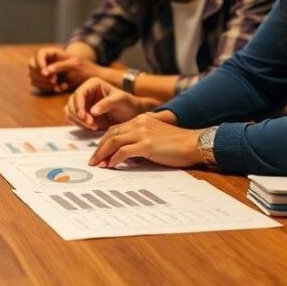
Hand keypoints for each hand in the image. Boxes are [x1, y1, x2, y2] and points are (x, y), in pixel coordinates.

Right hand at [28, 47, 103, 92]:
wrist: (89, 78)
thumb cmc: (83, 68)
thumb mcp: (75, 65)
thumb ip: (60, 66)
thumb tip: (47, 71)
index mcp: (53, 53)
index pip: (39, 53)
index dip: (39, 62)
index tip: (46, 73)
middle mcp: (46, 60)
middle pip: (32, 64)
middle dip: (40, 74)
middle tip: (54, 81)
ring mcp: (43, 70)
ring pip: (32, 75)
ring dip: (42, 82)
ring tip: (57, 85)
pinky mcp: (43, 80)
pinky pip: (35, 83)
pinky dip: (43, 87)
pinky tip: (56, 88)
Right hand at [64, 77, 158, 129]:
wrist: (131, 115)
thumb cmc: (128, 104)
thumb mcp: (121, 100)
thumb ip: (107, 103)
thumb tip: (92, 111)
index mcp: (93, 84)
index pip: (79, 93)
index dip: (78, 105)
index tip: (84, 117)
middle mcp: (85, 92)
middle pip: (71, 103)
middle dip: (79, 115)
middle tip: (91, 125)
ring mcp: (83, 103)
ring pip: (70, 111)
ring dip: (79, 121)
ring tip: (94, 127)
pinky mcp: (83, 113)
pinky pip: (73, 119)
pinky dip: (79, 124)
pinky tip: (92, 127)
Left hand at [88, 114, 202, 168]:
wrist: (193, 143)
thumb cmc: (177, 144)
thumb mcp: (155, 137)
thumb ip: (141, 141)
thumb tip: (127, 156)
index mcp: (141, 119)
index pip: (116, 129)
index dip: (104, 141)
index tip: (99, 153)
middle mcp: (139, 123)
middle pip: (111, 134)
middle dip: (99, 148)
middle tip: (93, 161)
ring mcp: (142, 132)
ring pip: (114, 141)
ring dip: (103, 154)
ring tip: (97, 165)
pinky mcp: (147, 144)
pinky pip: (124, 151)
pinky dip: (115, 159)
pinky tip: (111, 166)